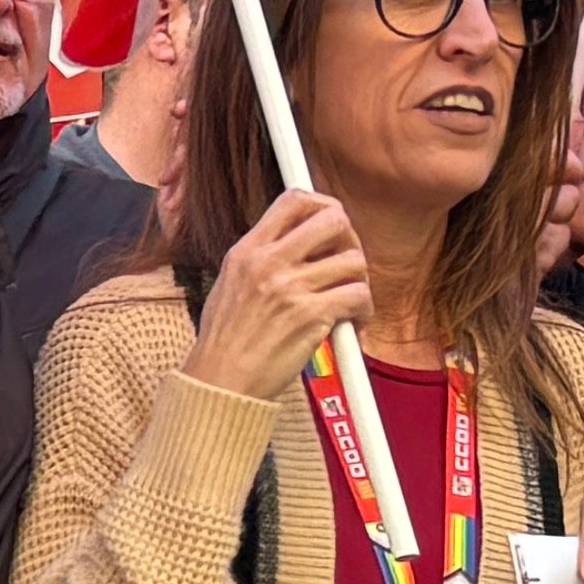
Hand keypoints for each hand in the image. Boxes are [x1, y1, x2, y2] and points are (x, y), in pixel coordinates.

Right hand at [187, 190, 369, 401]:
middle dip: (350, 239)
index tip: (332, 223)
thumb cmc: (226, 342)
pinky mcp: (310, 315)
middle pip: (333, 219)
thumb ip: (262, 259)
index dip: (322, 204)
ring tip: (348, 301)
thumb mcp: (230, 284)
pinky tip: (351, 323)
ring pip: (353, 260)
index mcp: (247, 251)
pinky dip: (363, 311)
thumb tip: (300, 244)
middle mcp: (268, 262)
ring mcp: (290, 288)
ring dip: (359, 282)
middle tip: (346, 262)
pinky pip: (358, 296)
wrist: (220, 383)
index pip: (294, 200)